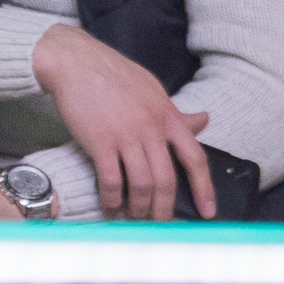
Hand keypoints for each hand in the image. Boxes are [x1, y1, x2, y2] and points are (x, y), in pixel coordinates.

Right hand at [31, 24, 214, 220]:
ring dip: (139, 207)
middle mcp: (151, 128)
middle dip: (165, 208)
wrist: (75, 61)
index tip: (208, 211)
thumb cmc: (113, 74)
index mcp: (167, 116)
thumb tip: (204, 121)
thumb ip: (176, 113)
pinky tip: (110, 204)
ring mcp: (125, 135)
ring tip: (134, 215)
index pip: (195, 158)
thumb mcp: (153, 90)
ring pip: (142, 184)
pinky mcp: (100, 141)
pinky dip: (112, 198)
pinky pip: (111, 180)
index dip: (204, 188)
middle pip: (167, 179)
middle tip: (159, 222)